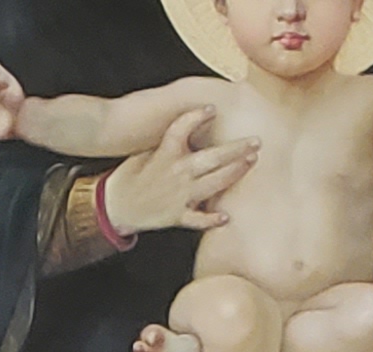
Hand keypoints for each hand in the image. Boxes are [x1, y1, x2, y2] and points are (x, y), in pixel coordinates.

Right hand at [100, 104, 254, 235]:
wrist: (117, 206)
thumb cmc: (132, 176)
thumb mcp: (146, 151)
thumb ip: (170, 142)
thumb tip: (192, 127)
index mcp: (166, 153)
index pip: (183, 128)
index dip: (197, 116)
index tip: (212, 109)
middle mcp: (177, 173)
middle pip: (213, 157)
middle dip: (236, 149)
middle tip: (255, 142)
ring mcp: (179, 196)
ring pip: (214, 183)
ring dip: (235, 173)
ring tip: (251, 162)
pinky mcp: (177, 216)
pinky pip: (198, 220)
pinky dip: (211, 220)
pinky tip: (226, 217)